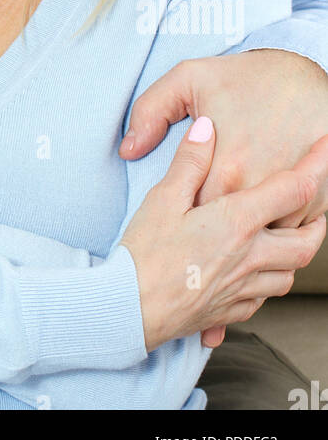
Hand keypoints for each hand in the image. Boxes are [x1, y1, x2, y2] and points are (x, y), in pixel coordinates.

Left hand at [119, 51, 327, 221]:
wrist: (304, 69)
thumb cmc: (247, 76)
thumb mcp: (188, 79)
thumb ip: (150, 112)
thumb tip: (129, 150)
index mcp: (226, 166)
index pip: (195, 217)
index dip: (185, 215)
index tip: (181, 208)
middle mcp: (260, 187)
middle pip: (227, 234)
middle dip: (212, 227)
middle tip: (203, 214)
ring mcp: (294, 196)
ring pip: (264, 238)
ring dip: (247, 231)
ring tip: (232, 212)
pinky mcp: (318, 196)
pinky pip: (293, 230)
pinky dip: (277, 225)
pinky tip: (261, 211)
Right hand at [120, 118, 327, 354]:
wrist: (131, 310)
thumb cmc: (145, 254)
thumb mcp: (162, 198)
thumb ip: (190, 161)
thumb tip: (206, 127)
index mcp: (237, 223)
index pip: (292, 191)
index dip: (315, 167)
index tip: (324, 150)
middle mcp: (250, 257)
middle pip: (305, 242)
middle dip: (319, 222)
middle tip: (319, 209)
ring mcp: (243, 288)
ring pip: (290, 274)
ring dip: (297, 255)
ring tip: (292, 240)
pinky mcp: (230, 311)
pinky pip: (265, 298)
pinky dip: (270, 282)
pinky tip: (258, 275)